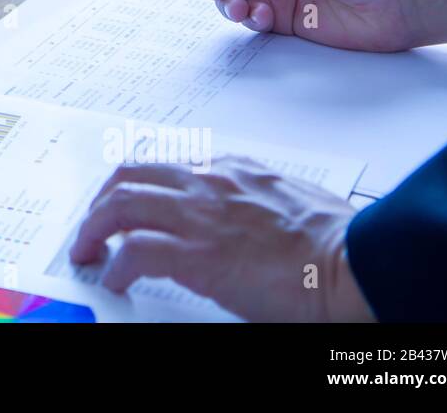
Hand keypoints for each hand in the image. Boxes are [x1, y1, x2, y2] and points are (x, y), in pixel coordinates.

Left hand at [71, 157, 374, 321]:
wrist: (358, 265)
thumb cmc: (343, 243)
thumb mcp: (294, 203)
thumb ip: (260, 202)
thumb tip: (250, 221)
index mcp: (235, 171)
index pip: (166, 166)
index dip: (136, 185)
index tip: (125, 202)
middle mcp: (210, 184)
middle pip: (130, 176)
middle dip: (102, 200)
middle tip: (93, 225)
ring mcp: (201, 216)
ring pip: (120, 205)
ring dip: (94, 229)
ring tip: (88, 251)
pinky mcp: (198, 255)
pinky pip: (136, 252)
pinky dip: (117, 265)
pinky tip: (116, 279)